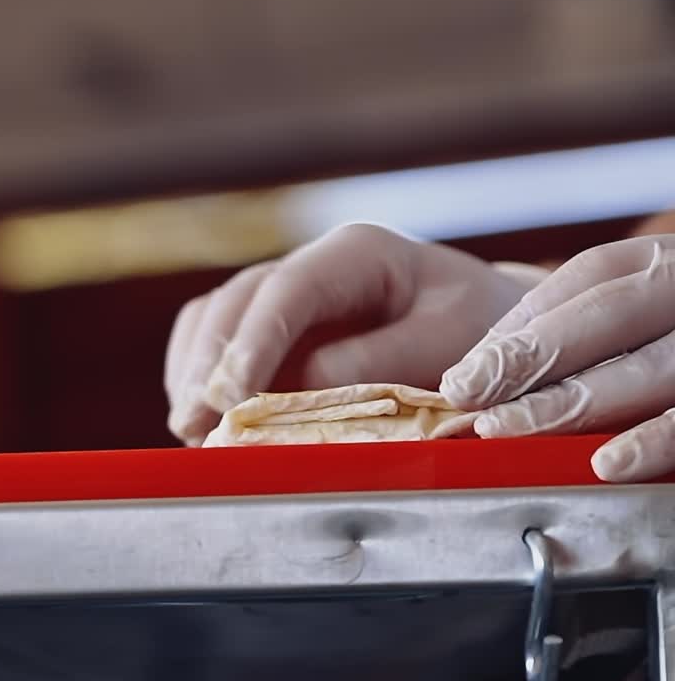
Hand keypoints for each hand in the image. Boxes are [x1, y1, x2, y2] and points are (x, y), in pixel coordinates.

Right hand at [165, 223, 543, 445]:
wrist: (491, 325)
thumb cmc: (481, 330)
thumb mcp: (453, 341)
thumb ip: (383, 360)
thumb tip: (308, 386)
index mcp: (358, 253)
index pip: (289, 289)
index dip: (255, 341)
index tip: (233, 395)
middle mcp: (310, 266)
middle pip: (236, 303)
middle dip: (211, 364)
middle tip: (196, 422)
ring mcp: (284, 294)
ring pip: (213, 318)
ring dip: (195, 371)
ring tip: (189, 427)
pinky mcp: (270, 326)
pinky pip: (214, 338)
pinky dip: (198, 374)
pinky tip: (198, 417)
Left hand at [441, 236, 674, 482]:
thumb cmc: (671, 331)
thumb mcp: (640, 307)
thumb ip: (573, 324)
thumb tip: (481, 368)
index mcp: (669, 262)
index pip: (590, 279)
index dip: (522, 327)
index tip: (464, 378)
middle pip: (614, 315)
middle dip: (534, 363)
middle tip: (475, 409)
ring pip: (656, 368)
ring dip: (578, 404)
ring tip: (514, 432)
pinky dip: (657, 443)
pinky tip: (612, 463)